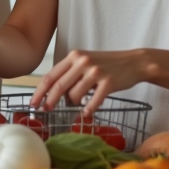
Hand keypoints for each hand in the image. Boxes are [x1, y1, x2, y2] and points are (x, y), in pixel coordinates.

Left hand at [30, 49, 151, 116]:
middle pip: (59, 86)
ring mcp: (96, 72)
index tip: (33, 102)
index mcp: (74, 56)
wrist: (134, 62)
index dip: (40, 90)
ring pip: (74, 95)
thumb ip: (70, 73)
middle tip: (45, 110)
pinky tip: (87, 113)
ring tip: (79, 103)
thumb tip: (53, 93)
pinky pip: (93, 101)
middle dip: (49, 101)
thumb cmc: (107, 64)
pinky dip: (88, 109)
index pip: (51, 75)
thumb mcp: (86, 62)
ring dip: (73, 103)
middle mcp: (83, 62)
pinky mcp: (108, 82)